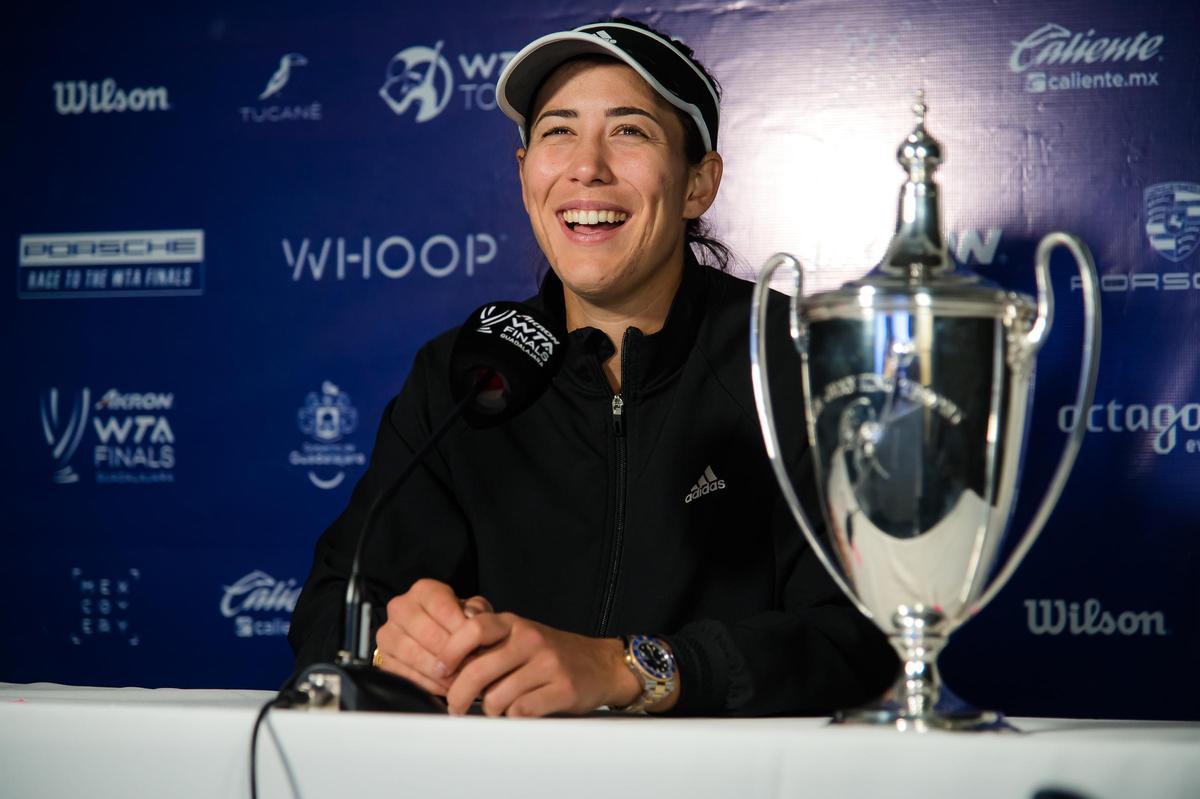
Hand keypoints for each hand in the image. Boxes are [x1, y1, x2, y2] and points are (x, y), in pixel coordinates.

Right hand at [374, 578, 492, 695]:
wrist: (434, 638)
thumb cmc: (457, 623)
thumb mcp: (472, 610)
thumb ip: (478, 611)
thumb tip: (472, 618)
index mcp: (424, 590)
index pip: (443, 608)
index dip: (462, 629)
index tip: (477, 645)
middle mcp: (400, 607)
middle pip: (428, 634)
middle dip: (452, 654)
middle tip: (471, 667)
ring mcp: (388, 634)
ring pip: (414, 656)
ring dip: (440, 672)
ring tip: (461, 680)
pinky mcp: (383, 659)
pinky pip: (405, 675)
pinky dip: (428, 684)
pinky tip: (445, 687)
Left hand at [438, 613, 642, 716]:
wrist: (601, 664)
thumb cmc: (551, 654)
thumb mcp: (520, 635)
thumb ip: (488, 643)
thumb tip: (444, 663)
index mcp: (514, 624)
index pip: (473, 629)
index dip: (450, 651)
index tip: (440, 671)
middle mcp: (530, 640)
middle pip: (479, 670)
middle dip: (459, 695)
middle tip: (455, 706)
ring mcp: (548, 664)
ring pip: (497, 697)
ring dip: (491, 710)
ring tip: (495, 708)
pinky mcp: (563, 688)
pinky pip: (521, 711)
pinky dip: (513, 717)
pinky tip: (518, 712)